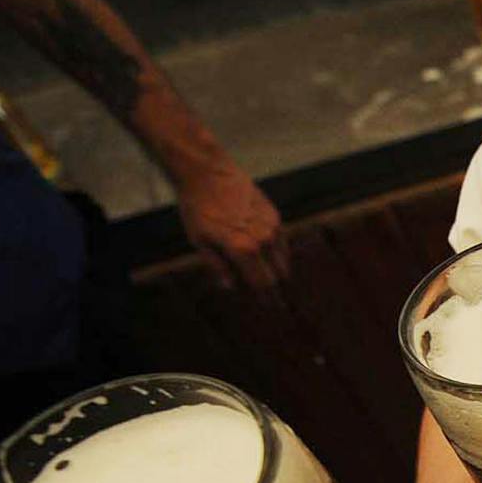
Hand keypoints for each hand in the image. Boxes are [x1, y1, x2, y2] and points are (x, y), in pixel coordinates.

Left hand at [176, 160, 287, 290]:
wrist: (207, 172)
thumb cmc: (198, 208)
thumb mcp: (199, 241)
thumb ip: (217, 267)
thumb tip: (231, 287)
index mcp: (243, 250)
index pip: (264, 284)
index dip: (269, 300)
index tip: (273, 310)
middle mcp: (263, 240)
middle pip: (279, 276)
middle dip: (276, 289)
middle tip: (274, 300)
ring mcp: (272, 227)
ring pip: (284, 260)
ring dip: (277, 271)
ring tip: (269, 278)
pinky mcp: (275, 215)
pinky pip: (282, 242)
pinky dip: (278, 253)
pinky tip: (267, 256)